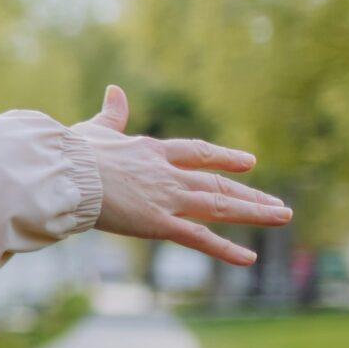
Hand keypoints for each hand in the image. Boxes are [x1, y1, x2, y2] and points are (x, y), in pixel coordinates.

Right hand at [74, 85, 289, 264]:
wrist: (66, 173)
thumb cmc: (72, 153)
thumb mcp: (95, 130)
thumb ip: (112, 114)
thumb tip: (115, 89)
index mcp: (152, 151)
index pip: (198, 152)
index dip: (224, 158)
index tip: (248, 162)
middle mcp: (168, 174)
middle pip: (218, 183)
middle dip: (250, 193)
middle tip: (277, 204)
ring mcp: (167, 198)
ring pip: (220, 206)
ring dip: (254, 212)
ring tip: (282, 216)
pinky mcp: (158, 223)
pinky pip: (199, 238)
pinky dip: (225, 249)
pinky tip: (249, 258)